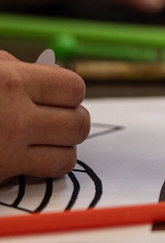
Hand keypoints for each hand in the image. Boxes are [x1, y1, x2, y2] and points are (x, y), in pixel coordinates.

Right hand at [0, 51, 89, 182]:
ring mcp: (9, 150)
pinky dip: (46, 166)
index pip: (74, 88)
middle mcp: (15, 117)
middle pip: (79, 123)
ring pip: (69, 153)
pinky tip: (32, 157)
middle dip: (72, 120)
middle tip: (55, 119)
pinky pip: (47, 173)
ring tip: (44, 140)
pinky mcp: (2, 174)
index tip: (56, 95)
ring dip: (62, 146)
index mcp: (12, 82)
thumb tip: (48, 69)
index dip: (69, 92)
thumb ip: (16, 69)